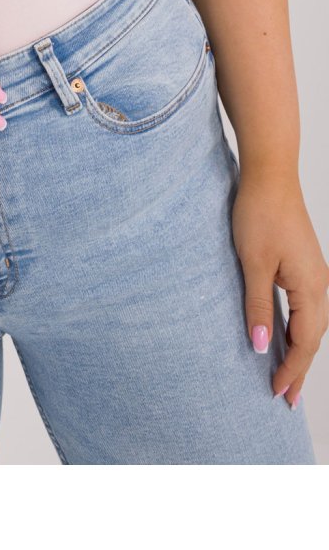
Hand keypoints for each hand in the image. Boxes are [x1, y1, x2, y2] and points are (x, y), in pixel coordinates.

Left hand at [231, 169, 328, 406]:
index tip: (277, 393)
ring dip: (300, 350)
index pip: (304, 342)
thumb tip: (261, 346)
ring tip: (286, 375)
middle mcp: (319, 284)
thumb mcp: (253, 262)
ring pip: (311, 323)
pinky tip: (285, 335)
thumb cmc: (259, 213)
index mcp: (310, 288)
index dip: (290, 369)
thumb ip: (257, 306)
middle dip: (299, 368)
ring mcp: (314, 274)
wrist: (270, 175)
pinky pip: (306, 307)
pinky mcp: (304, 264)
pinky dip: (298, 328)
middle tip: (286, 397)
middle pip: (313, 338)